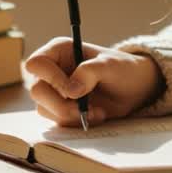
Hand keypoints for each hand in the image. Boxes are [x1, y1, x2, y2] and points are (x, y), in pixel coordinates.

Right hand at [24, 37, 162, 126]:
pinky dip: (76, 122)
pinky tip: (95, 115)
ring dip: (71, 115)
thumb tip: (72, 90)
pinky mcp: (60, 108)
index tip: (74, 92)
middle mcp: (52, 69)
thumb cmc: (122, 69)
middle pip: (37, 91)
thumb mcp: (111, 66)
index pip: (36, 64)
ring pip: (44, 109)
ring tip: (97, 111)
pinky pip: (57, 120)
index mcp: (59, 50)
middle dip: (61, 105)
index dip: (51, 79)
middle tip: (84, 108)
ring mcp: (54, 90)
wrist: (134, 88)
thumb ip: (90, 72)